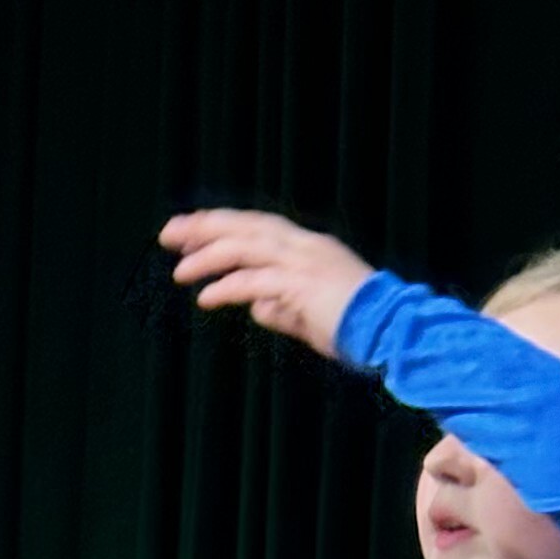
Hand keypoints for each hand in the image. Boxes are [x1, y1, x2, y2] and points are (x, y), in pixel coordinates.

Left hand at [161, 208, 371, 356]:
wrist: (390, 332)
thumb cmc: (356, 328)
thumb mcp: (310, 317)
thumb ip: (282, 309)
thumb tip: (256, 307)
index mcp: (307, 249)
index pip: (257, 229)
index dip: (222, 227)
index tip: (189, 233)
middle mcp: (305, 247)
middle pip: (247, 226)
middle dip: (206, 227)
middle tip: (169, 232)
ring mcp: (304, 263)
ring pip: (247, 248)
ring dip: (209, 257)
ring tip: (178, 271)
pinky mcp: (303, 285)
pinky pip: (258, 281)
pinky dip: (230, 287)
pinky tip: (206, 297)